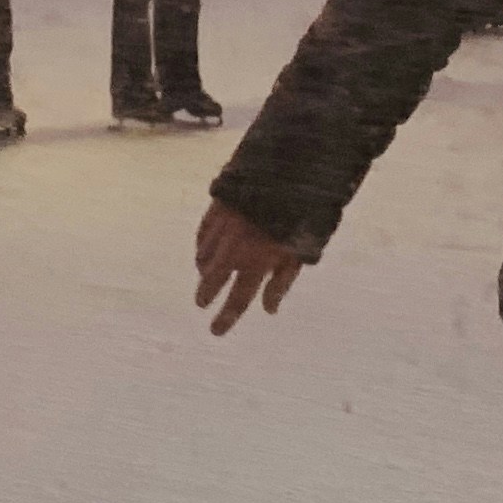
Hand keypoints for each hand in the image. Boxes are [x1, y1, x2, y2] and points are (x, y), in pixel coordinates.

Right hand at [194, 202, 307, 336]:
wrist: (289, 171)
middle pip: (212, 278)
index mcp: (257, 261)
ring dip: (204, 268)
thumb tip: (269, 310)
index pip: (238, 298)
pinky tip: (203, 248)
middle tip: (201, 302)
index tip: (215, 331)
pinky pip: (203, 232)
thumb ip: (282, 282)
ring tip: (205, 275)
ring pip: (204, 255)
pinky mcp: (217, 206)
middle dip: (205, 293)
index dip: (226, 317)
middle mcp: (235, 247)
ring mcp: (223, 226)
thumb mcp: (299, 253)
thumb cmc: (301, 215)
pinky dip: (202, 244)